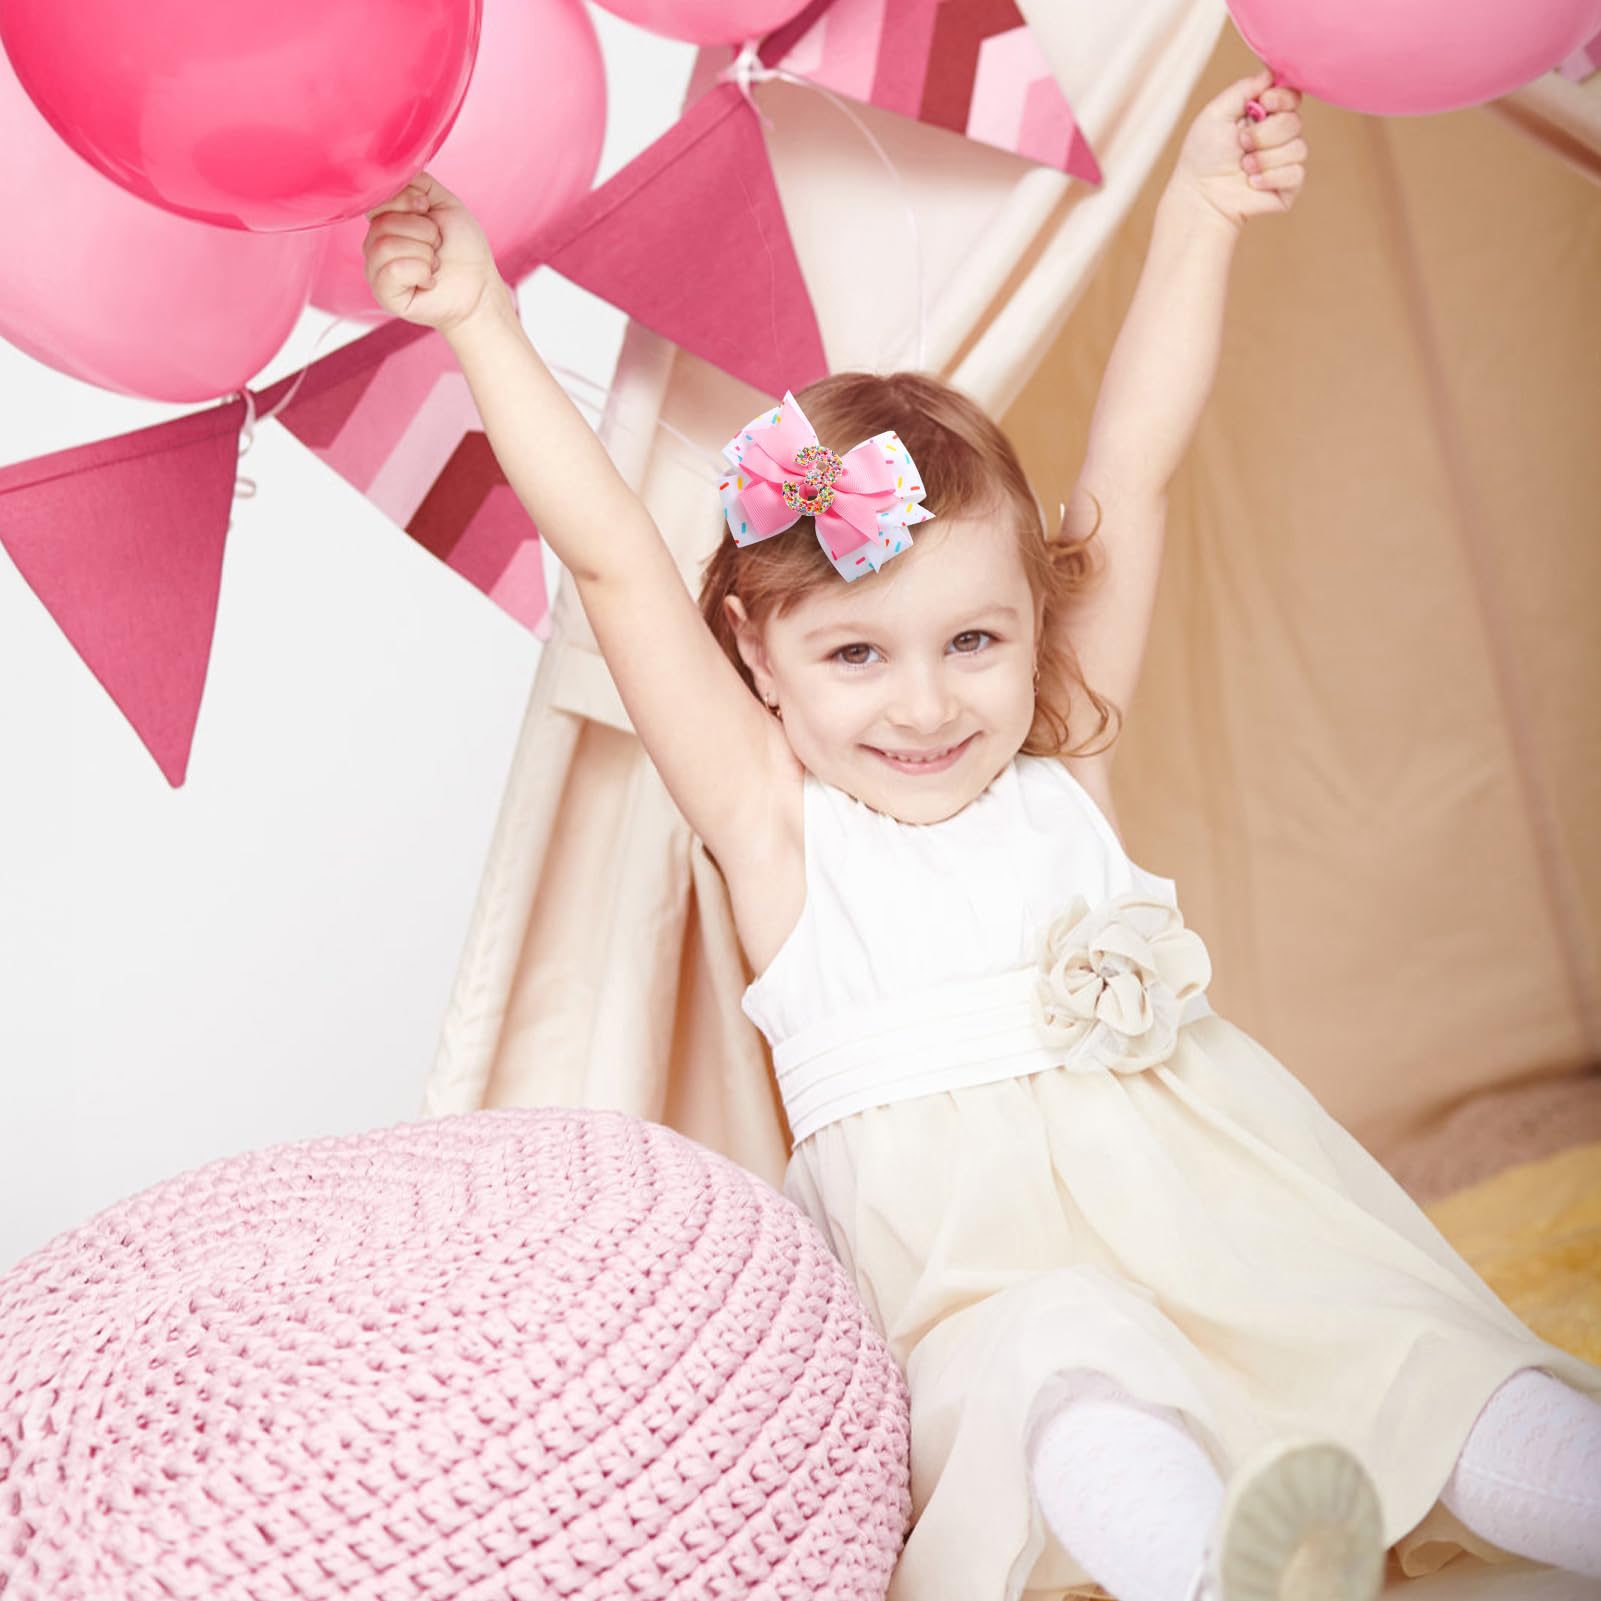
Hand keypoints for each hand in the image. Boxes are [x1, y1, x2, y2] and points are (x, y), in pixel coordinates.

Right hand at [362, 170, 506, 333]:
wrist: (480, 285)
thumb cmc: (463, 247)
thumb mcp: (443, 203)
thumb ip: (417, 182)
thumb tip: (390, 170)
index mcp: (385, 221)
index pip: (377, 200)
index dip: (407, 202)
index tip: (429, 212)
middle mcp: (374, 244)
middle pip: (383, 224)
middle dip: (423, 232)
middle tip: (437, 246)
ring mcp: (376, 270)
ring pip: (386, 246)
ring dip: (423, 253)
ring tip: (434, 263)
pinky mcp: (384, 294)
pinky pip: (392, 271)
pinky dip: (420, 272)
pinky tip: (429, 280)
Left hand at [1172, 70, 1307, 227]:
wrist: (1200, 197)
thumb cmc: (1202, 157)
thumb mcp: (1216, 113)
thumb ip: (1243, 89)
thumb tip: (1270, 74)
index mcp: (1263, 116)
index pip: (1291, 97)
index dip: (1282, 98)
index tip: (1264, 104)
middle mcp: (1276, 136)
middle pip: (1295, 121)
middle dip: (1265, 134)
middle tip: (1241, 144)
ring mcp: (1284, 161)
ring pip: (1298, 148)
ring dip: (1265, 158)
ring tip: (1244, 168)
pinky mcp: (1288, 186)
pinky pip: (1296, 173)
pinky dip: (1270, 177)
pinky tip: (1252, 184)